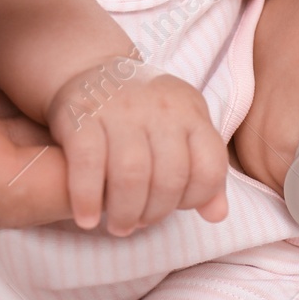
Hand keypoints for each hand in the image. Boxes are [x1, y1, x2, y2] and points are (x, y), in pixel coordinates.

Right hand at [46, 57, 228, 234]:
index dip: (196, 198)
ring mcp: (119, 108)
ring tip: (118, 226)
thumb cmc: (143, 116)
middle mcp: (159, 107)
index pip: (210, 167)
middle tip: (138, 224)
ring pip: (131, 174)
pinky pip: (88, 163)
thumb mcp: (182, 133)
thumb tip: (217, 215)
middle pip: (170, 177)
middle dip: (156, 212)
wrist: (91, 73)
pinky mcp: (81, 114)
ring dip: (125, 211)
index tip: (176, 208)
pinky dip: (88, 198)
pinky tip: (86, 218)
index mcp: (190, 112)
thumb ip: (201, 172)